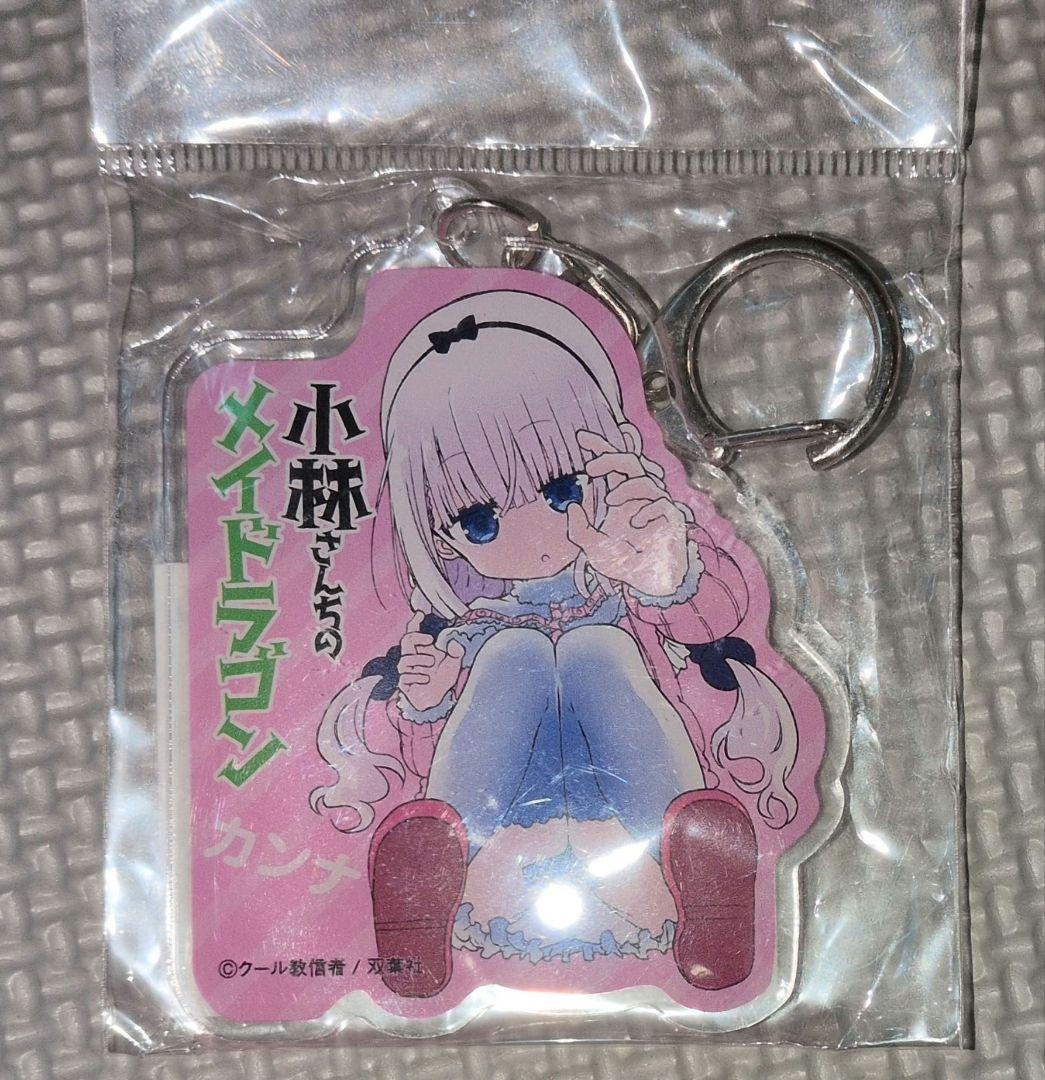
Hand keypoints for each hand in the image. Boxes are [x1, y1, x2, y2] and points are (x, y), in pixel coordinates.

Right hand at [397, 611, 464, 711]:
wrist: (438, 699)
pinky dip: (416, 676)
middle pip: (406, 640)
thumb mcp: (454, 664)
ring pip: (404, 660)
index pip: (414, 632)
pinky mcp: (404, 684)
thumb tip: (454, 643)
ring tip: (431, 664)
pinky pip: (404, 677)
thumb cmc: (443, 679)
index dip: (415, 622)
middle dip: (416, 637)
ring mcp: (407, 671)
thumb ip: (456, 653)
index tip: (420, 613)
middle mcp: (412, 658)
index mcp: (422, 650)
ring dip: (418, 660)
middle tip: (430, 640)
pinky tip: (426, 679)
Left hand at [566, 430, 688, 596]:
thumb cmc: (625, 563)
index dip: (601, 447)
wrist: (650, 585)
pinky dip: (647, 510)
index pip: (614, 464)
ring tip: (609, 501)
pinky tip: (635, 524)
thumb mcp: (593, 548)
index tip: (581, 438)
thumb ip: (579, 530)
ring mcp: (658, 506)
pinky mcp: (673, 520)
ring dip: (626, 487)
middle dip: (611, 458)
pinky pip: (662, 505)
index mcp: (624, 496)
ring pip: (647, 480)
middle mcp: (642, 496)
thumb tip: (572, 507)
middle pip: (632, 462)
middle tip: (590, 468)